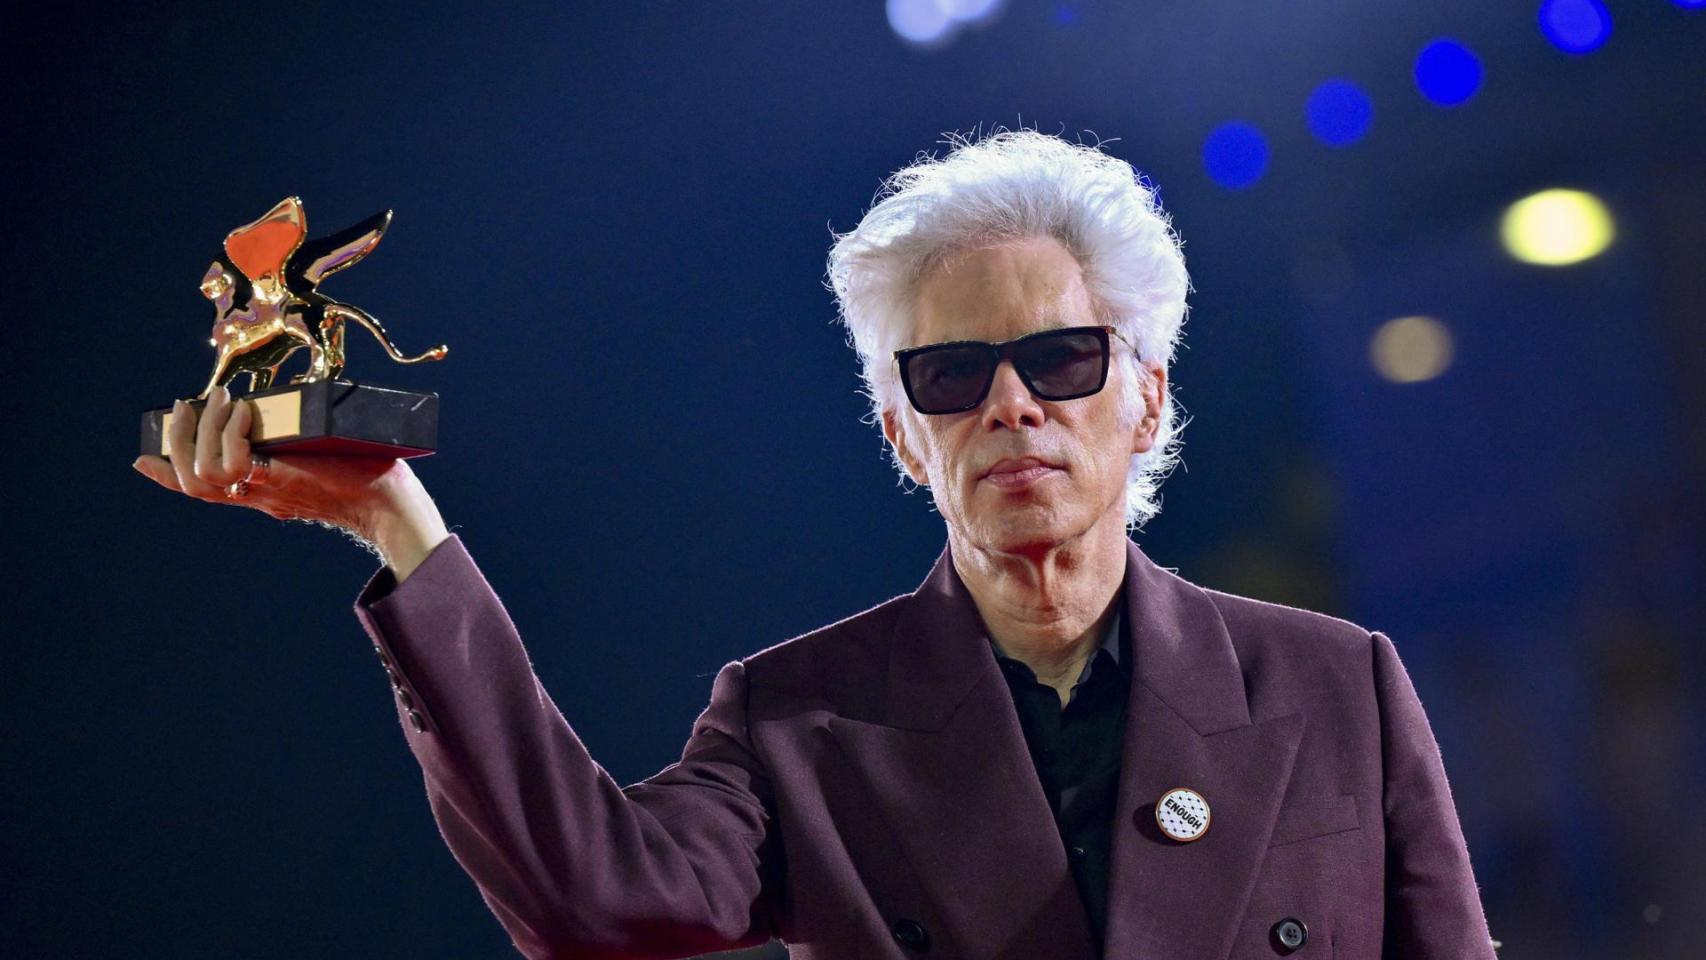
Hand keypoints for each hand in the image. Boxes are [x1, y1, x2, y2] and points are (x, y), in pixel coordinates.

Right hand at [133, 384, 421, 540]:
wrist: (392, 505)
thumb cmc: (366, 476)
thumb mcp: (318, 457)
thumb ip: (296, 445)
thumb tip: (287, 413)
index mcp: (261, 492)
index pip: (204, 490)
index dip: (169, 476)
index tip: (143, 459)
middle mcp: (258, 496)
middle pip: (193, 484)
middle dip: (178, 441)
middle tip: (186, 404)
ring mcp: (268, 490)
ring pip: (204, 474)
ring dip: (203, 431)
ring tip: (220, 400)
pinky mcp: (283, 480)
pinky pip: (236, 462)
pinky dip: (232, 434)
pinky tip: (244, 412)